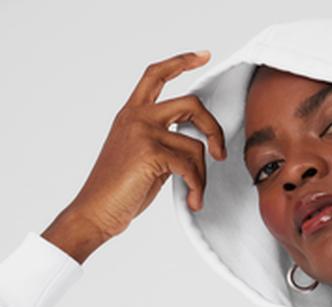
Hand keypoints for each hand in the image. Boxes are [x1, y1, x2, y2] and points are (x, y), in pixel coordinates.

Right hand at [42, 49, 225, 261]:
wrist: (96, 210)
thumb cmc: (119, 190)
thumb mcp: (142, 156)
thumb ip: (163, 141)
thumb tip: (195, 143)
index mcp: (131, 113)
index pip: (156, 75)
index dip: (181, 62)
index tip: (203, 56)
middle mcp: (137, 116)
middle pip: (191, 104)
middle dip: (214, 128)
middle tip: (220, 153)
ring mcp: (143, 132)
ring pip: (196, 145)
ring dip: (202, 175)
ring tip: (196, 194)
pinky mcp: (150, 152)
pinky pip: (191, 167)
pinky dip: (197, 187)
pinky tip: (193, 201)